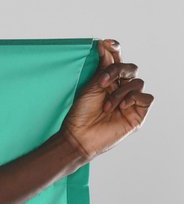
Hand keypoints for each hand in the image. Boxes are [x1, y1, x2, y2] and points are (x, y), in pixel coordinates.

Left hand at [59, 39, 152, 161]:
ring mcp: (130, 100)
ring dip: (121, 92)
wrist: (80, 136)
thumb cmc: (81, 114)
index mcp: (109, 80)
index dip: (114, 49)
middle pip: (130, 68)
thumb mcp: (91, 86)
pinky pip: (146, 98)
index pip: (117, 59)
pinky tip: (122, 107)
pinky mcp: (138, 113)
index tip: (105, 43)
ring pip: (137, 83)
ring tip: (107, 106)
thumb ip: (102, 67)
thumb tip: (103, 44)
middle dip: (117, 71)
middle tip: (102, 82)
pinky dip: (134, 99)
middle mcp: (121, 88)